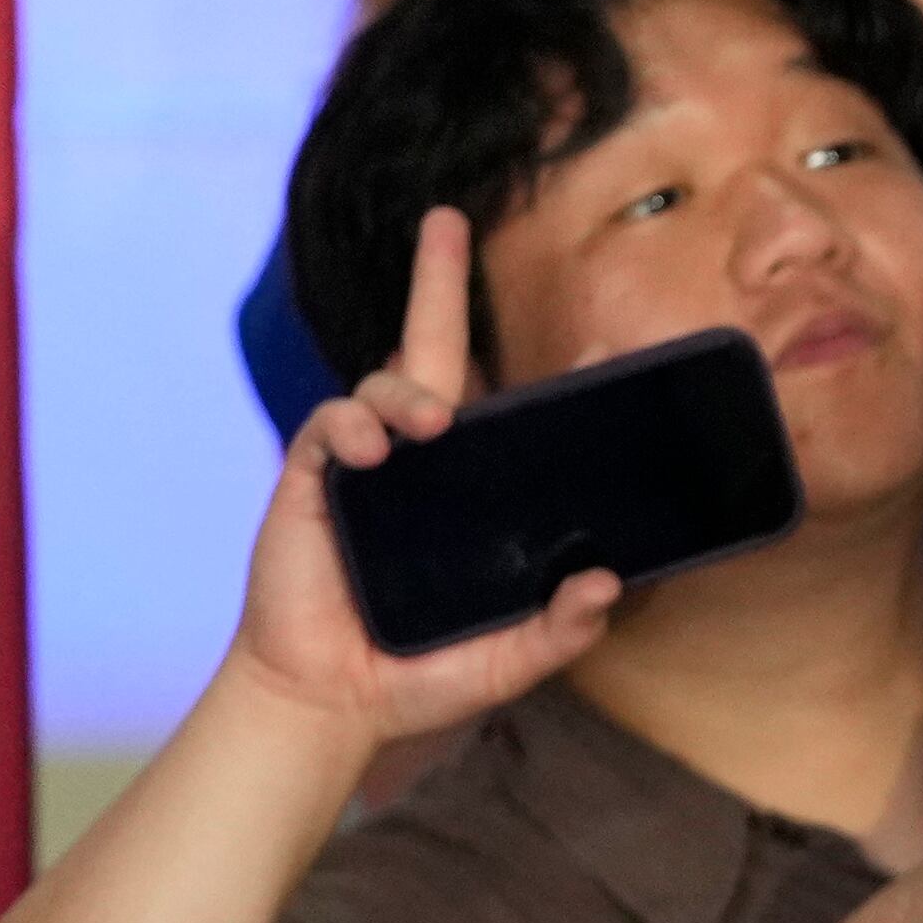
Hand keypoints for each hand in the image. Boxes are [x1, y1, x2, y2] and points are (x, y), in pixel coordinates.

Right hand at [229, 207, 616, 746]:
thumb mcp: (511, 657)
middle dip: (436, 280)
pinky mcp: (313, 482)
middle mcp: (421, 463)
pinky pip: (330, 426)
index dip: (545, 376)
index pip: (510, 414)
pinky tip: (373, 449)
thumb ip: (561, 628)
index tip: (604, 341)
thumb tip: (610, 585)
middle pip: (429, 350)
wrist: (332, 704)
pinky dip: (351, 423)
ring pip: (384, 382)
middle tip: (447, 218)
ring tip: (429, 425)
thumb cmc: (420, 673)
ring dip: (403, 388)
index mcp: (471, 489)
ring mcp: (365, 467)